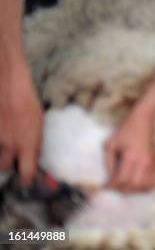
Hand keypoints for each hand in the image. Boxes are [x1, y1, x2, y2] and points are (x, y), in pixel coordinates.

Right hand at [0, 67, 42, 186]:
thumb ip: (35, 142)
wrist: (8, 84)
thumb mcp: (38, 123)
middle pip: (5, 167)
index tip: (27, 184)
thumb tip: (34, 156)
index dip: (27, 181)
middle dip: (9, 164)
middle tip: (12, 157)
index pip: (27, 173)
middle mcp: (9, 145)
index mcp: (28, 143)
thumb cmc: (26, 100)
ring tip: (6, 138)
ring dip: (0, 152)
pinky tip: (2, 131)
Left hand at [105, 111, 154, 190]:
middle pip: (134, 186)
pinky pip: (152, 182)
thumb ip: (109, 162)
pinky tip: (136, 184)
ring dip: (134, 190)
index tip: (105, 186)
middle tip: (114, 186)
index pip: (122, 179)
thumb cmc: (125, 131)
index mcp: (131, 156)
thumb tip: (110, 178)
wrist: (143, 122)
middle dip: (122, 189)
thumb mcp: (111, 144)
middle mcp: (143, 162)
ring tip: (125, 185)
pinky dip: (144, 187)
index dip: (112, 186)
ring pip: (144, 186)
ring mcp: (151, 163)